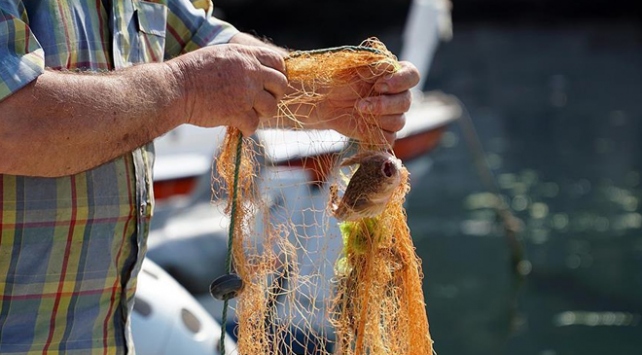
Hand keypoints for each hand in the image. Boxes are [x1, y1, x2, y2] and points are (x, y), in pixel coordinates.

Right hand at [167, 44, 287, 135]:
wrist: (175, 88)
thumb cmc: (193, 72)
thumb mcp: (221, 54)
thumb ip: (242, 60)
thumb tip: (258, 71)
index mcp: (246, 54)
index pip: (278, 61)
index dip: (278, 74)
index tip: (270, 84)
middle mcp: (250, 72)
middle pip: (281, 85)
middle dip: (274, 95)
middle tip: (260, 102)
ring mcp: (245, 93)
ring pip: (271, 107)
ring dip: (262, 114)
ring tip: (248, 114)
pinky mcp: (237, 112)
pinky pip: (254, 124)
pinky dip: (247, 128)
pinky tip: (237, 125)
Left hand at [307, 61, 419, 143]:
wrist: (325, 101)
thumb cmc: (339, 80)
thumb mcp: (352, 66)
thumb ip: (372, 64)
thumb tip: (388, 66)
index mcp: (394, 75)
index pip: (412, 76)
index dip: (400, 82)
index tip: (379, 85)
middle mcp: (397, 95)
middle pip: (406, 102)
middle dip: (383, 105)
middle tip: (360, 104)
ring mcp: (391, 115)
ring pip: (399, 122)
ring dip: (377, 119)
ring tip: (357, 111)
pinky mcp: (382, 132)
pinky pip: (389, 138)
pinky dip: (375, 133)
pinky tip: (361, 124)